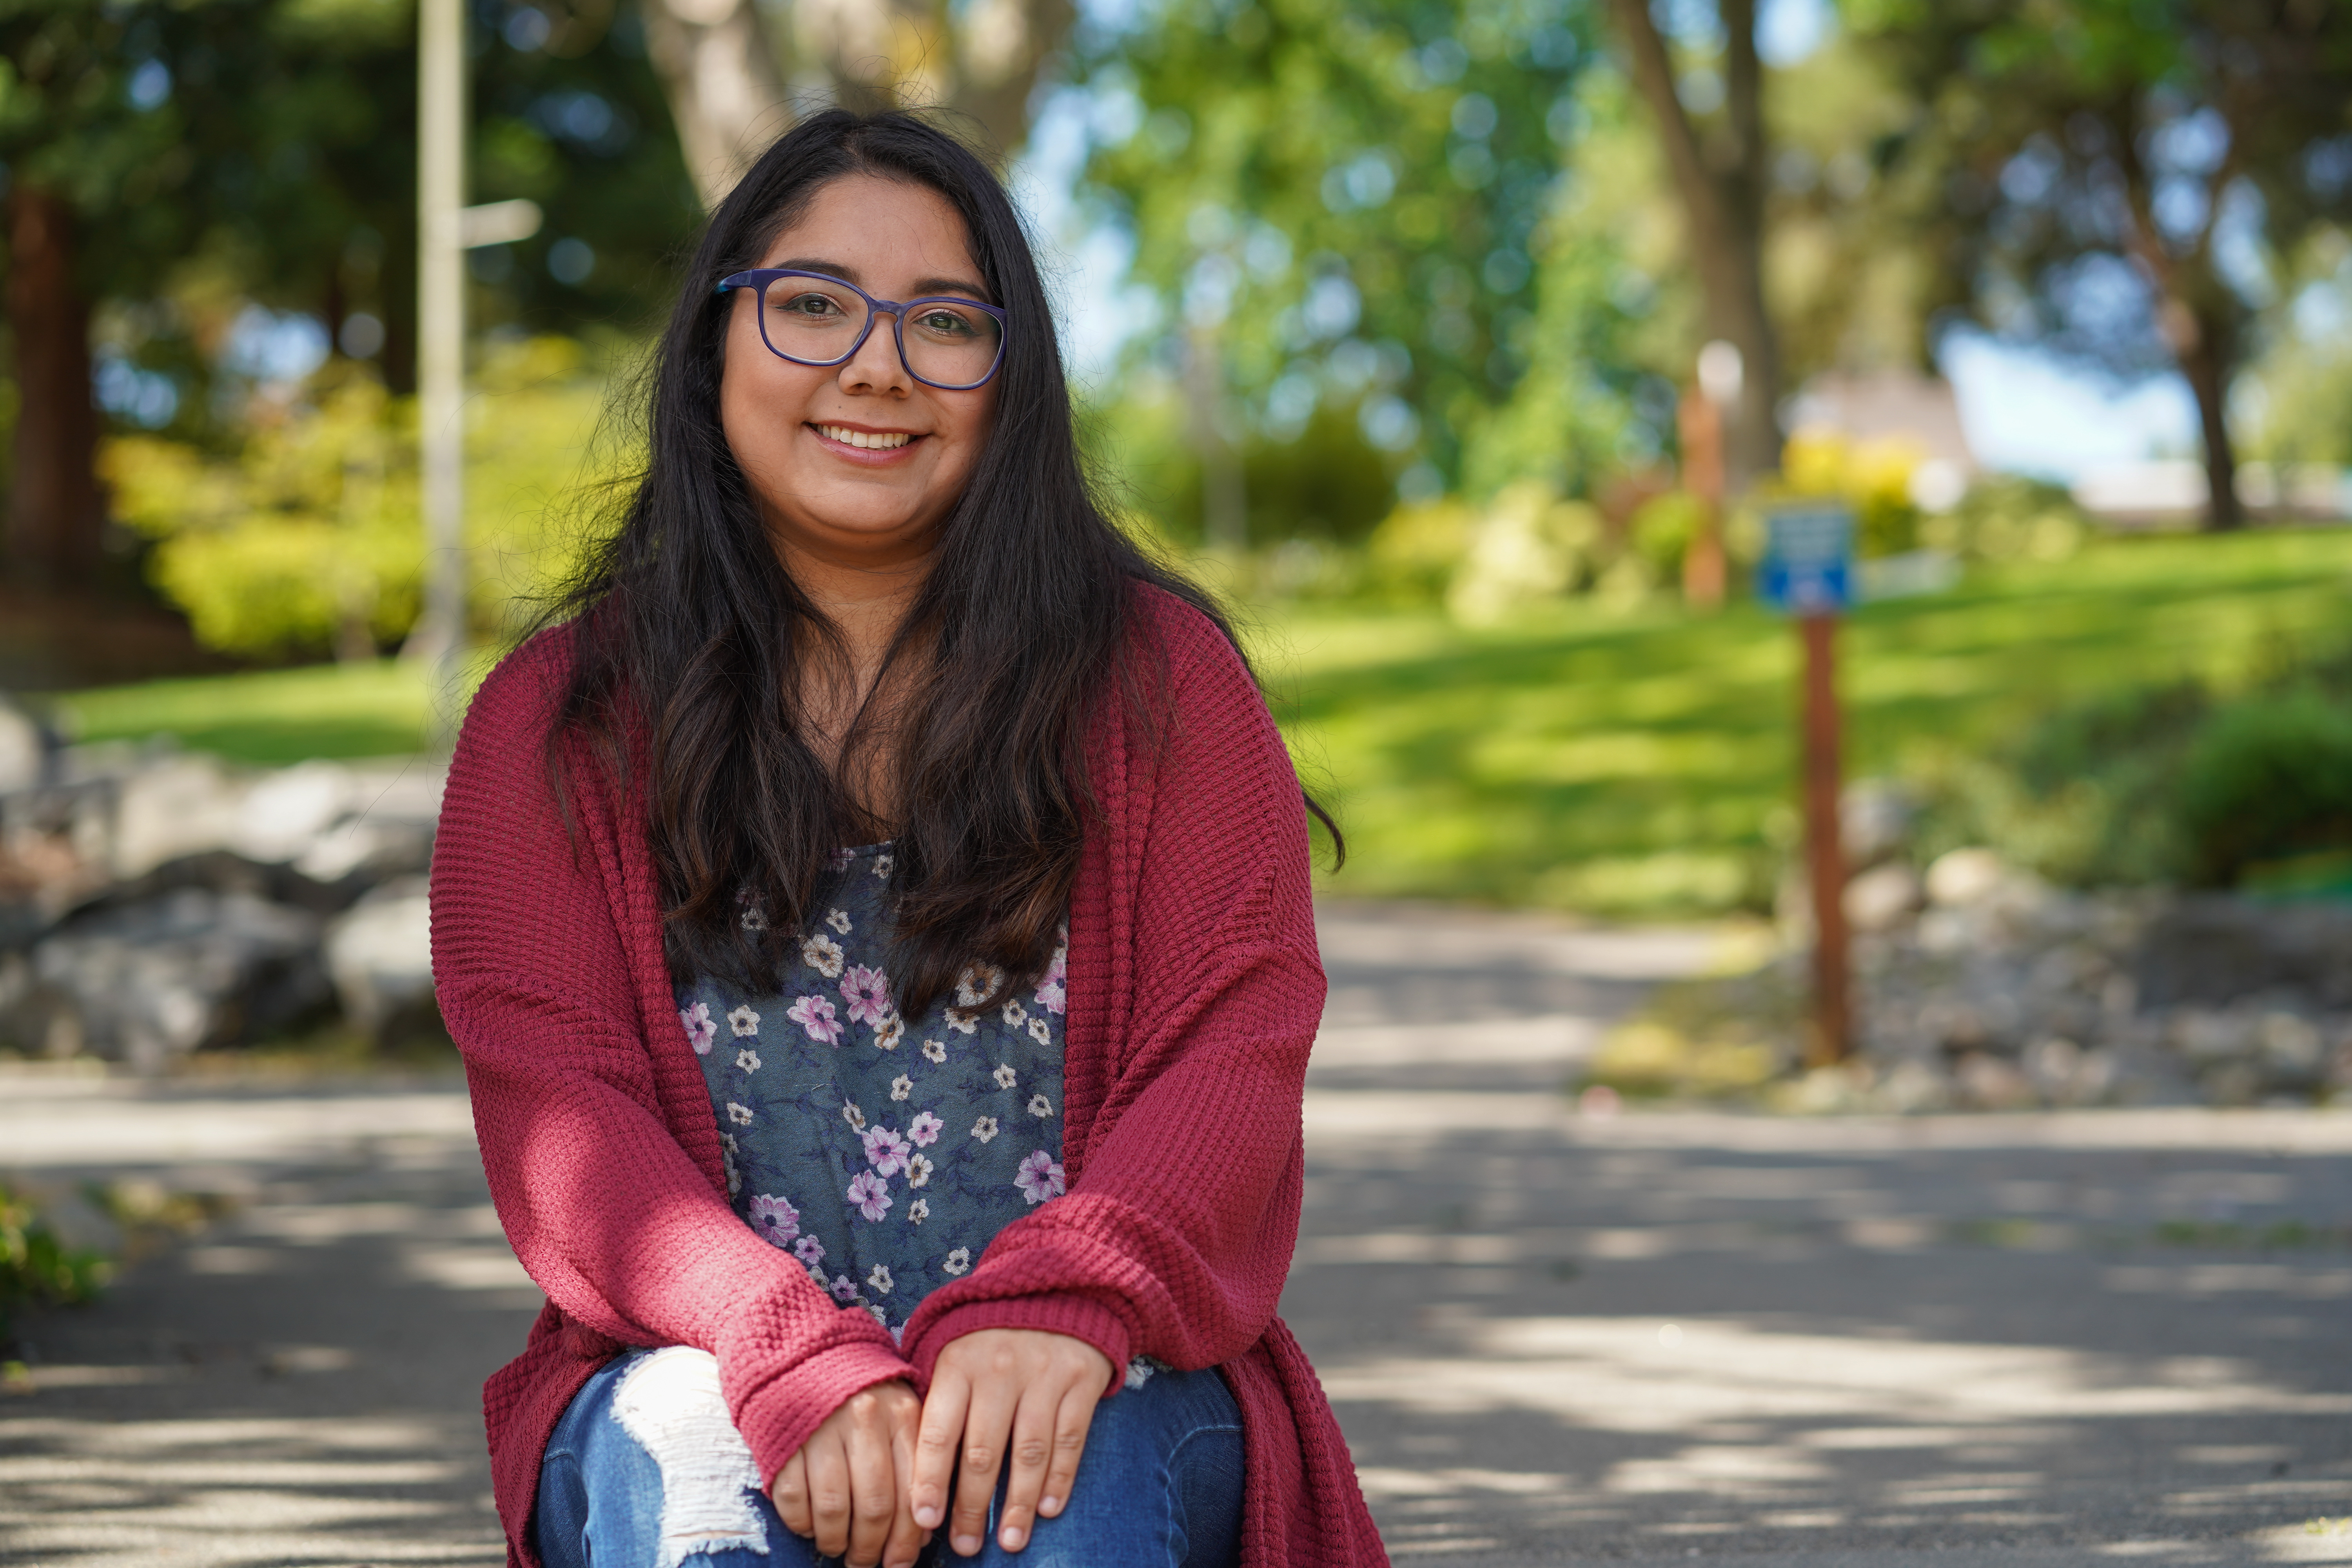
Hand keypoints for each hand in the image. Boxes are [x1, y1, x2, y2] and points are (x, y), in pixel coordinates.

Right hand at [770, 1379, 928, 1567]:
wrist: (802, 1352)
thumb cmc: (860, 1393)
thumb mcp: (898, 1413)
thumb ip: (915, 1464)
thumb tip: (924, 1531)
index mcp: (901, 1414)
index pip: (913, 1491)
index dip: (908, 1537)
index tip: (902, 1562)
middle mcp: (865, 1419)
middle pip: (875, 1506)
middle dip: (871, 1548)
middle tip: (865, 1564)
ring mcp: (822, 1428)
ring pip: (834, 1509)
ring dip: (836, 1541)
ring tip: (837, 1548)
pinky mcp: (784, 1439)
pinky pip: (794, 1499)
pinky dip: (802, 1524)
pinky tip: (809, 1527)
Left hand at [912, 1329, 1115, 1555]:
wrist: (1059, 1285)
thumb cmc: (992, 1331)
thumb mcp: (954, 1346)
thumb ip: (935, 1396)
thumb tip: (907, 1462)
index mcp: (958, 1363)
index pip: (939, 1432)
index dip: (930, 1481)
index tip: (923, 1522)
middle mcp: (999, 1370)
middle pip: (983, 1452)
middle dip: (972, 1508)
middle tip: (965, 1547)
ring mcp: (1044, 1374)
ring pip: (1028, 1453)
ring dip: (1019, 1504)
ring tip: (1010, 1542)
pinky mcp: (1081, 1379)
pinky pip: (1070, 1438)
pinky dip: (1061, 1478)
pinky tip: (1049, 1509)